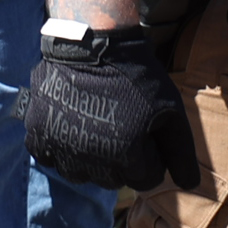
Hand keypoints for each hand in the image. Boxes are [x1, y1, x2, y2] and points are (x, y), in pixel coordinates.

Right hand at [18, 45, 200, 193]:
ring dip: (90, 157)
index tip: (146, 132)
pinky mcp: (38, 133)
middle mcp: (91, 160)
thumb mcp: (171, 111)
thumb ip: (182, 153)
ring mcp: (60, 148)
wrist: (93, 42)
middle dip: (122, 159)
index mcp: (126, 157)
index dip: (151, 156)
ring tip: (95, 125)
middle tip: (120, 124)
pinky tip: (71, 124)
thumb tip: (189, 186)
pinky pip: (49, 157)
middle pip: (113, 179)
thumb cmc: (137, 77)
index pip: (146, 179)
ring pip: (79, 173)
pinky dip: (60, 147)